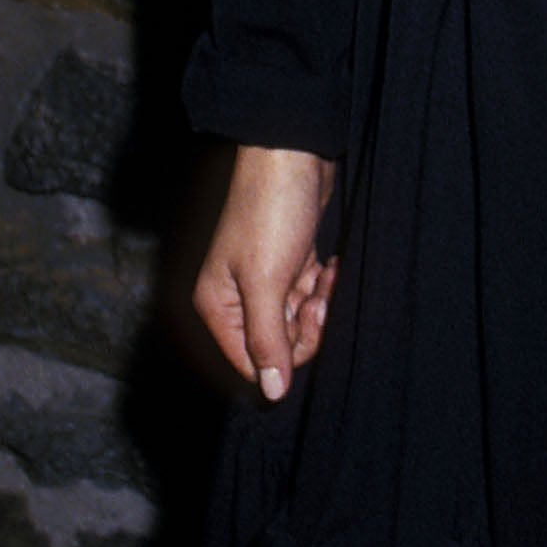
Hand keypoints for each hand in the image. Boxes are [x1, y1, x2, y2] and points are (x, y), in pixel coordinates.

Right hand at [193, 145, 337, 402]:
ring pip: (295, 320)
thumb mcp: (266, 282)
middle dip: (305, 327)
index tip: (308, 324)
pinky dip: (321, 285)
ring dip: (317, 304)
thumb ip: (267, 340)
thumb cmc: (270, 213)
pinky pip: (306, 294)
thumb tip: (272, 393)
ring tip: (325, 275)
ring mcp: (263, 279)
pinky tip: (329, 264)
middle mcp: (236, 298)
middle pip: (275, 344)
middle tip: (319, 298)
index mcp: (218, 307)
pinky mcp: (288, 261)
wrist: (293, 153)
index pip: (249, 363)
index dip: (284, 357)